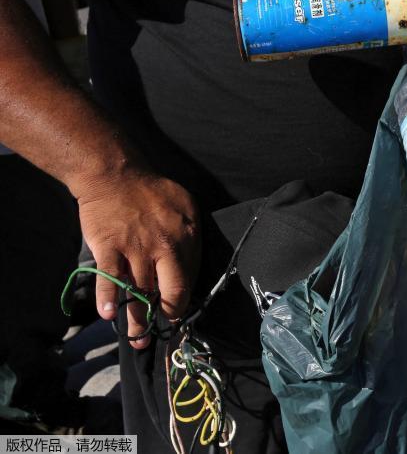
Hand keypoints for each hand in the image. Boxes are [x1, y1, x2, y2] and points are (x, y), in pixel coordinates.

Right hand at [75, 167, 199, 348]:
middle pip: (170, 291)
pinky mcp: (109, 248)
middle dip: (168, 315)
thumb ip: (191, 235)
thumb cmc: (151, 191)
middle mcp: (164, 246)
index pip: (190, 277)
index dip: (185, 299)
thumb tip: (191, 267)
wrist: (115, 174)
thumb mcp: (186, 206)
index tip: (179, 313)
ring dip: (136, 320)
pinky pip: (110, 279)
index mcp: (186, 237)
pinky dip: (109, 299)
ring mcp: (135, 249)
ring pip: (138, 292)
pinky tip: (110, 316)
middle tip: (163, 328)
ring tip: (137, 339)